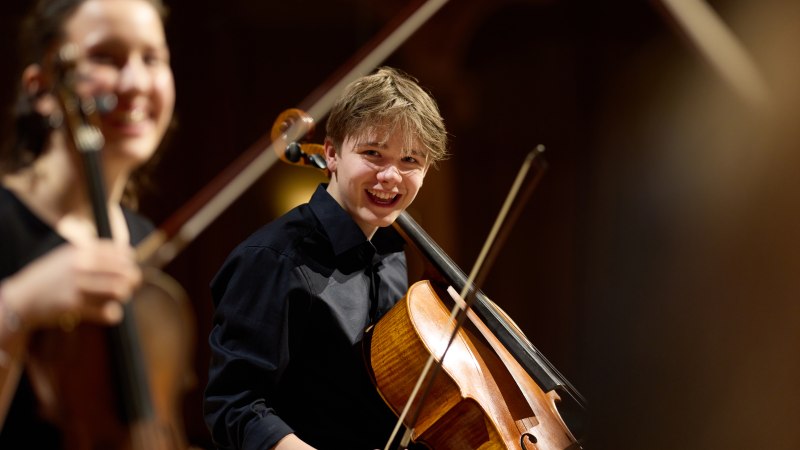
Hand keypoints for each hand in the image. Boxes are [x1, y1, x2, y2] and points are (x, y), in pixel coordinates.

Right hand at [1, 241, 141, 330]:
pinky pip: (108, 311)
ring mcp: (77, 285)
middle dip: (133, 281)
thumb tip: (129, 253)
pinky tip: (110, 313)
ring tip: (118, 299)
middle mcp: (81, 264)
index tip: (129, 270)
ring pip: (120, 290)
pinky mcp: (74, 306)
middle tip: (129, 287)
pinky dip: (114, 314)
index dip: (131, 263)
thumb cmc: (51, 277)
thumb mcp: (69, 255)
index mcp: (83, 250)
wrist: (23, 298)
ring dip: (124, 296)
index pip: (123, 253)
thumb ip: (95, 252)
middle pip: (126, 272)